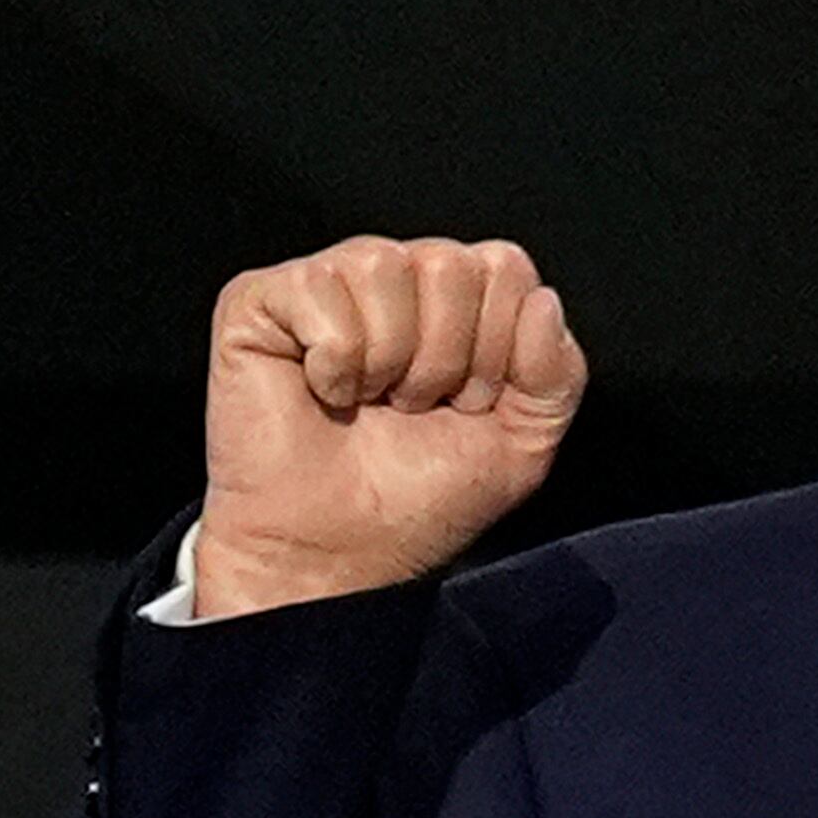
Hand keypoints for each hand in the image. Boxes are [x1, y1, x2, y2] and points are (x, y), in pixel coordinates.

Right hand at [192, 236, 588, 616]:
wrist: (338, 554)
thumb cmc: (418, 500)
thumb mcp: (524, 443)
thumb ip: (558, 372)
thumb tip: (543, 300)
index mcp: (460, 299)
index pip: (506, 267)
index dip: (497, 348)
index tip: (467, 405)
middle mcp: (398, 277)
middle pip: (451, 262)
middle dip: (446, 357)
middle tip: (412, 407)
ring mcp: (328, 283)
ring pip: (385, 266)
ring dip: (389, 360)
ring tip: (371, 401)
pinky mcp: (259, 300)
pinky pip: (318, 288)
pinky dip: (333, 359)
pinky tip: (324, 392)